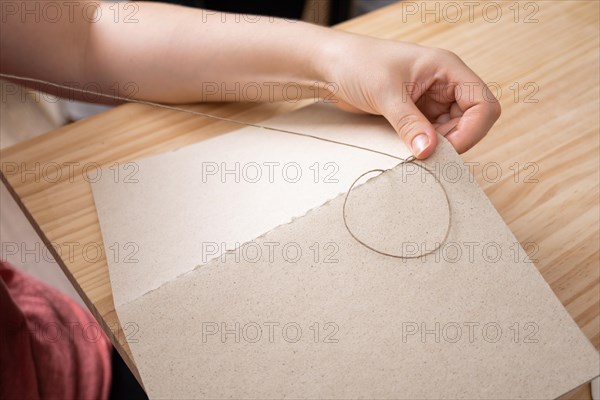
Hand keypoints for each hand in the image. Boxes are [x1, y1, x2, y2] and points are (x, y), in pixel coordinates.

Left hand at [317, 35, 500, 158]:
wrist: (330, 67)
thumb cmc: (358, 64)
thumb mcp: (386, 94)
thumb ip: (409, 124)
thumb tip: (428, 151)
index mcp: (447, 68)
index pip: (483, 104)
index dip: (472, 130)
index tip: (445, 148)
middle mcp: (444, 84)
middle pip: (471, 122)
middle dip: (453, 140)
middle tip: (425, 152)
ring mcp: (430, 100)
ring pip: (452, 132)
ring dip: (437, 145)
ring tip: (412, 150)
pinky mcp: (416, 114)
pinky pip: (431, 135)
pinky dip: (424, 145)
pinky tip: (407, 148)